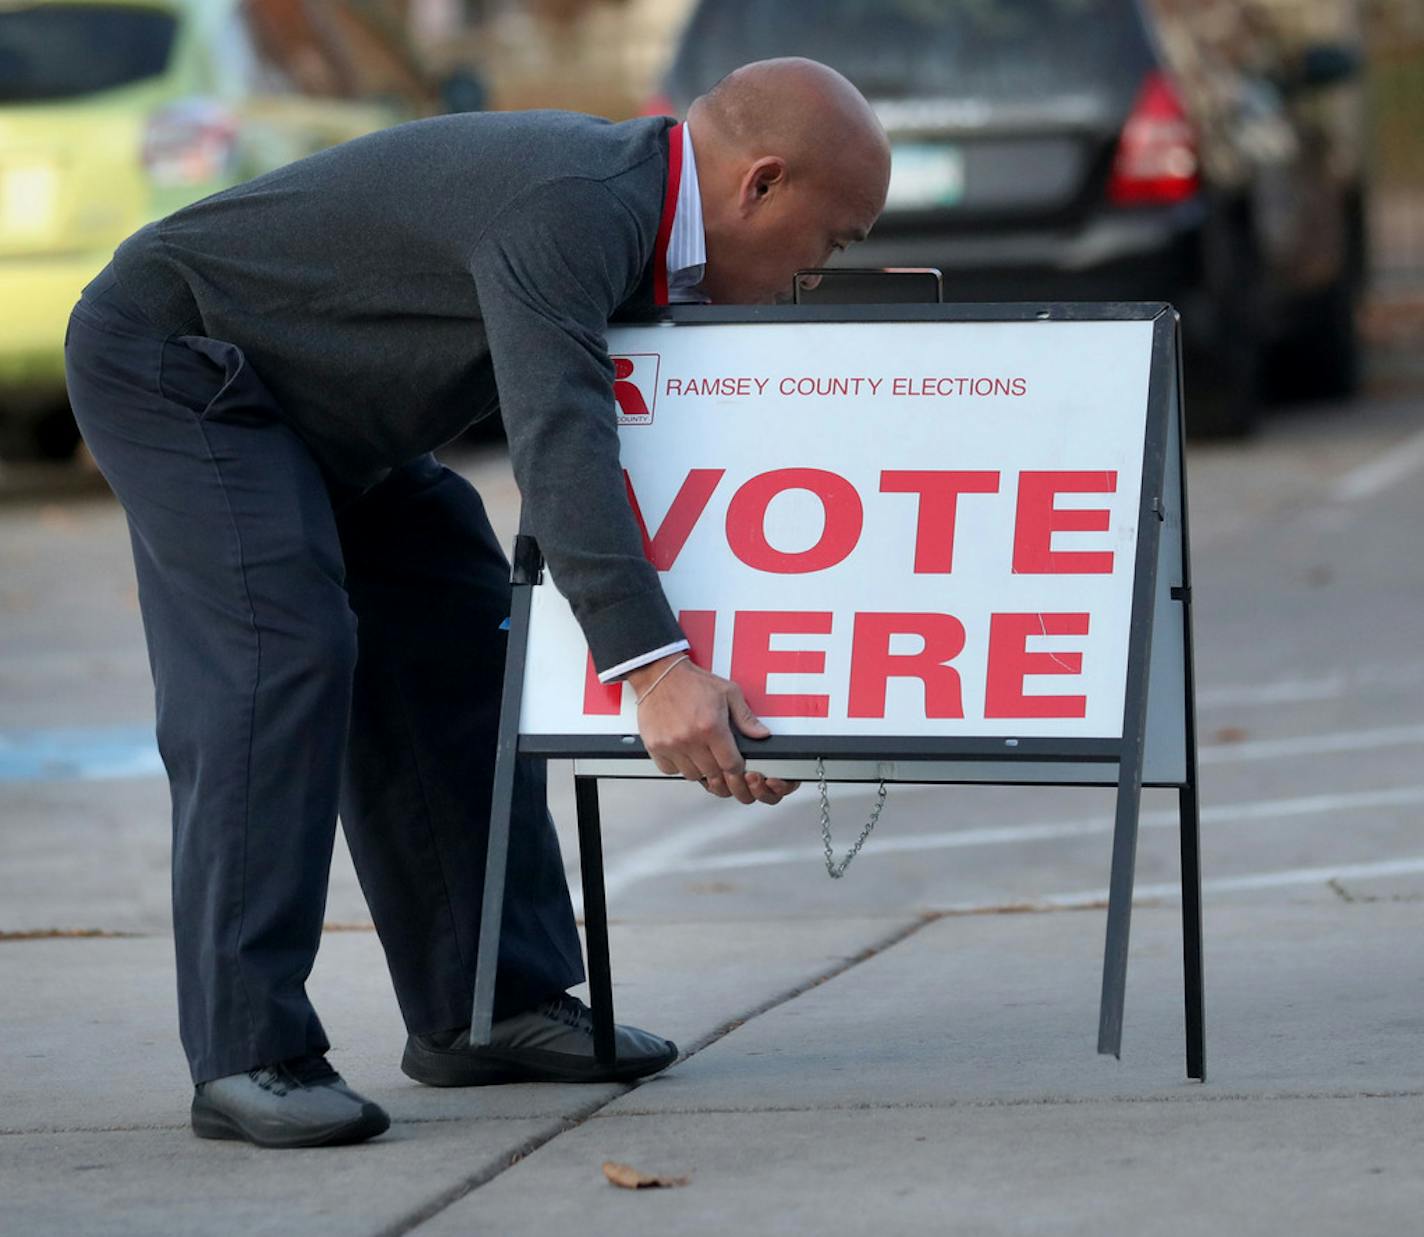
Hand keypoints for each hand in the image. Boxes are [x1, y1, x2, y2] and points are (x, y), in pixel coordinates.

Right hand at [628, 654, 800, 805]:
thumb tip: (761, 734)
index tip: (737, 770)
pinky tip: (684, 754)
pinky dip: (678, 767)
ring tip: (702, 756)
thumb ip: (746, 717)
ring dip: (700, 770)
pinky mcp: (655, 746)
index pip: (731, 765)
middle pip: (712, 774)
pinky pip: (670, 771)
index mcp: (711, 726)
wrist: (660, 674)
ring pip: (692, 775)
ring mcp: (671, 744)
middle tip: (721, 766)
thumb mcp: (728, 693)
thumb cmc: (692, 682)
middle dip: (721, 773)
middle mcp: (690, 738)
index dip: (737, 772)